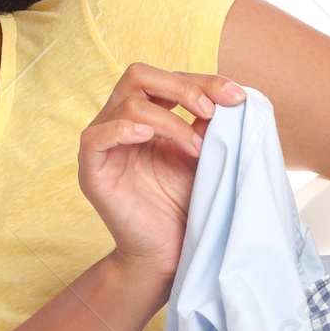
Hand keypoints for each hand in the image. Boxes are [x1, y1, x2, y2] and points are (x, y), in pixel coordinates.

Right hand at [79, 63, 245, 283]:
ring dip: (169, 121)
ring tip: (195, 148)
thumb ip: (207, 123)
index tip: (237, 96)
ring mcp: (104, 145)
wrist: (167, 254)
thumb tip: (226, 93)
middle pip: (139, 76)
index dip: (202, 81)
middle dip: (182, 87)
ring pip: (127, 104)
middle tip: (211, 110)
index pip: (167, 80)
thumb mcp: (203, 156)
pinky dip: (122, 129)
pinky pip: (96, 137)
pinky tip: (147, 136)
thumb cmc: (183, 207)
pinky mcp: (92, 171)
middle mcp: (120, 123)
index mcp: (146, 116)